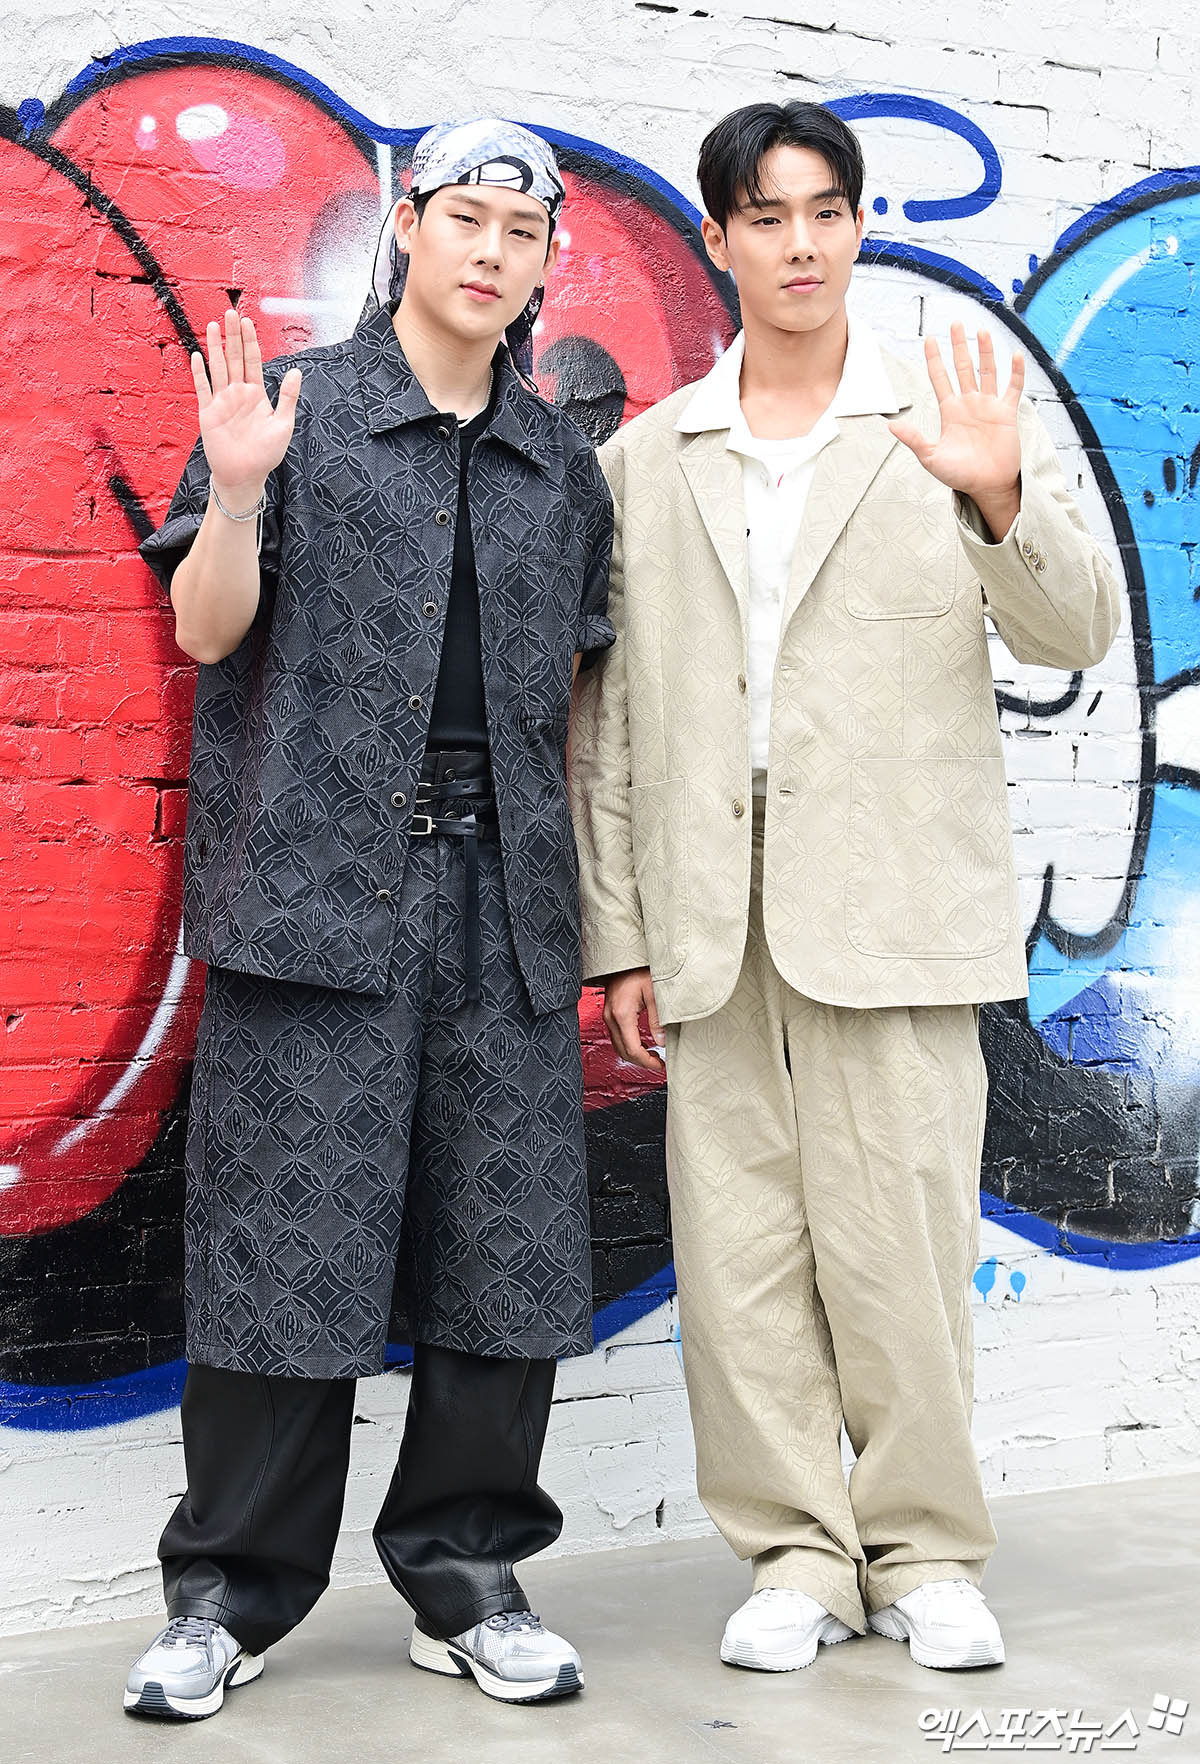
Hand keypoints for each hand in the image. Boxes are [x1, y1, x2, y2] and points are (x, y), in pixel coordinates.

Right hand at [191, 308, 301, 506]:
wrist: (244, 476)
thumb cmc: (266, 454)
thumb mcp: (283, 425)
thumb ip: (288, 397)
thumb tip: (296, 371)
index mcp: (257, 394)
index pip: (253, 361)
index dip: (250, 341)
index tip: (247, 321)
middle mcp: (238, 393)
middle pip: (234, 358)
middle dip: (232, 336)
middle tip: (230, 312)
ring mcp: (222, 401)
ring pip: (218, 368)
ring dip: (214, 347)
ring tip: (212, 325)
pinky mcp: (208, 413)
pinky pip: (203, 388)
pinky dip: (200, 373)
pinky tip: (197, 356)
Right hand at [603, 967, 663, 1071]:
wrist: (624, 958)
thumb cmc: (639, 970)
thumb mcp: (655, 994)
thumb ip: (658, 1020)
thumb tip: (662, 1042)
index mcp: (622, 1014)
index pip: (633, 1049)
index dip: (647, 1062)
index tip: (661, 1065)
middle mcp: (611, 1017)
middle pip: (623, 1052)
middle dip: (641, 1062)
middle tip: (659, 1063)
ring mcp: (608, 1016)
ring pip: (618, 1047)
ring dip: (635, 1055)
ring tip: (653, 1056)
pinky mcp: (609, 1014)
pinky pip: (617, 1037)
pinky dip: (629, 1046)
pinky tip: (643, 1045)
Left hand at [889, 323, 1023, 530]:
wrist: (986, 486)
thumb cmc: (959, 475)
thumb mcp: (931, 457)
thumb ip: (914, 439)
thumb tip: (891, 425)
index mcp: (950, 411)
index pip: (940, 378)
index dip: (934, 359)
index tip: (929, 339)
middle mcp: (969, 404)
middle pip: (963, 368)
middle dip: (959, 346)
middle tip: (955, 323)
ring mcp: (989, 406)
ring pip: (987, 371)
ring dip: (985, 352)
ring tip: (981, 332)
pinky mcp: (1007, 413)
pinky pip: (1013, 388)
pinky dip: (1016, 372)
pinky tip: (1015, 356)